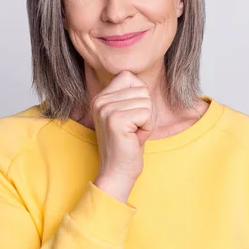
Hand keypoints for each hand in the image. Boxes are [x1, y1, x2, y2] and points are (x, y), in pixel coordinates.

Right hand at [92, 71, 154, 202]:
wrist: (117, 172)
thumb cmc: (127, 144)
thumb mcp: (127, 113)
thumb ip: (130, 94)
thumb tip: (140, 77)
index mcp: (100, 97)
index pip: (129, 76)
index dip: (140, 95)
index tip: (132, 116)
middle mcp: (100, 100)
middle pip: (141, 89)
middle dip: (146, 110)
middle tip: (133, 129)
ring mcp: (106, 110)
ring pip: (146, 102)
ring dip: (147, 121)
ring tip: (133, 134)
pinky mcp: (116, 120)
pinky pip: (147, 113)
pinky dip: (148, 128)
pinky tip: (135, 138)